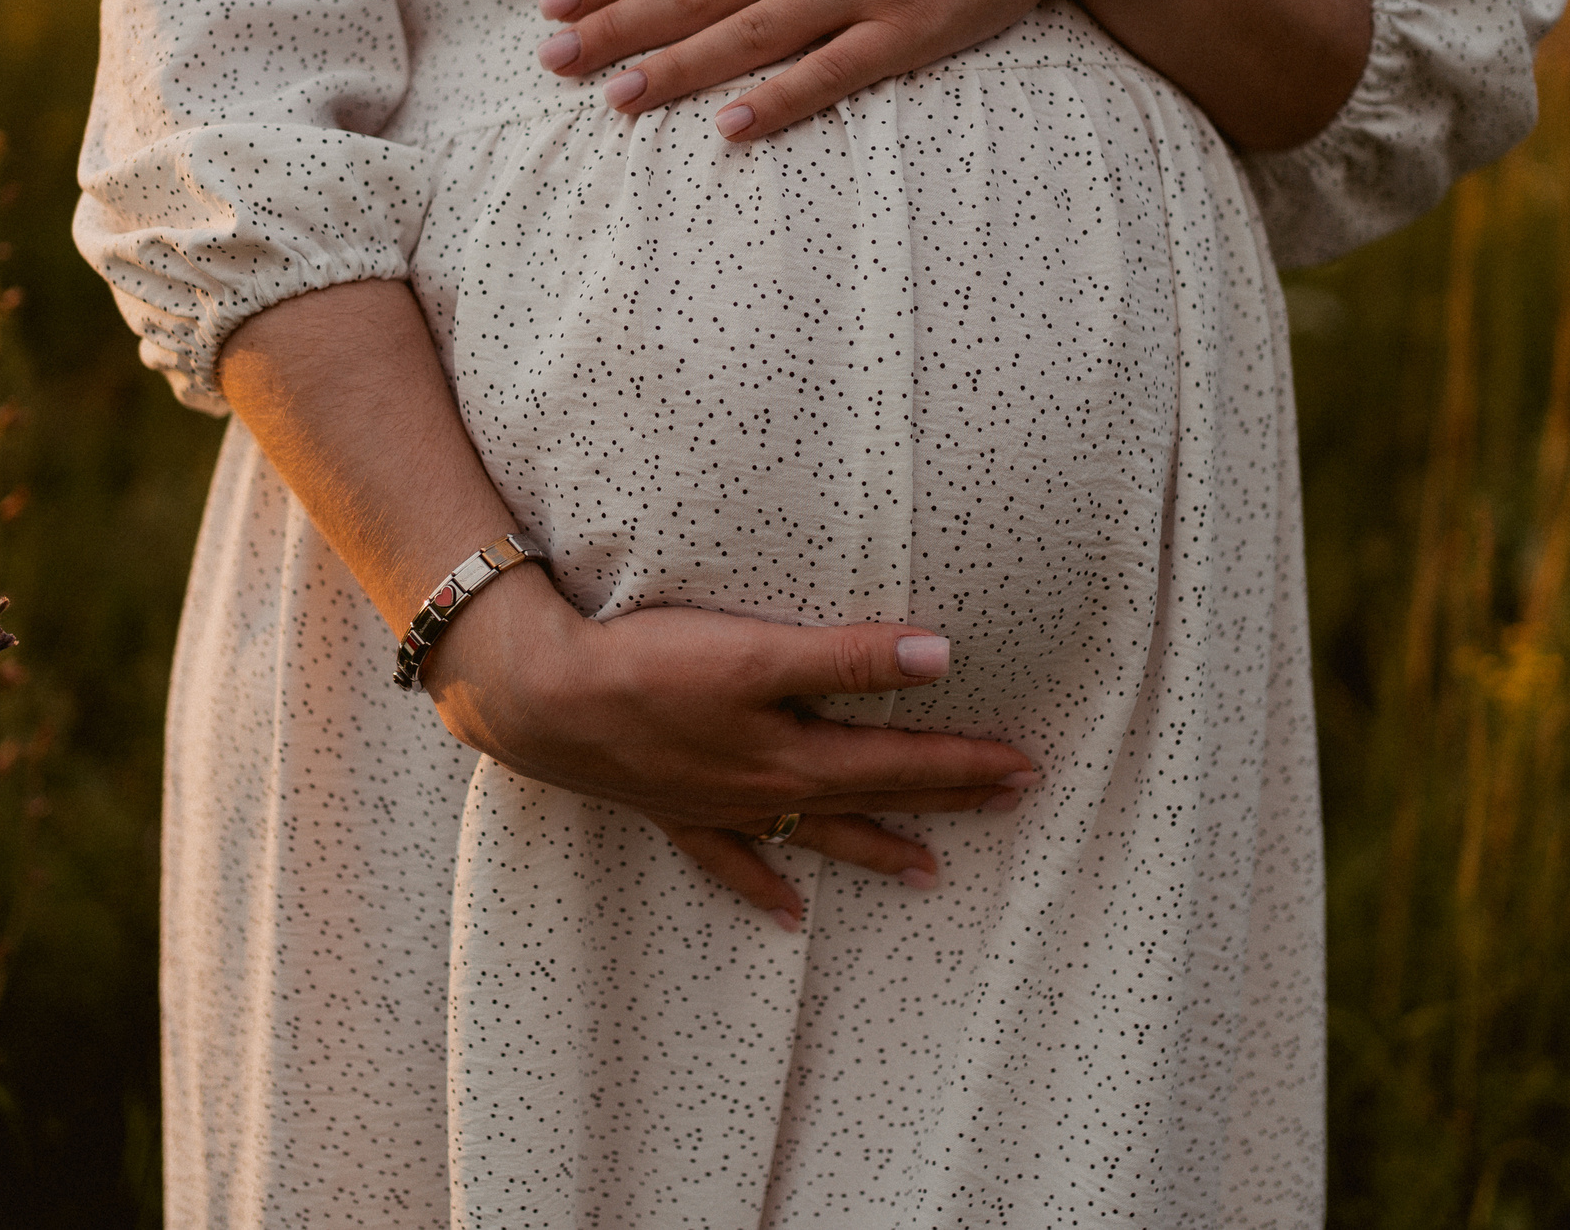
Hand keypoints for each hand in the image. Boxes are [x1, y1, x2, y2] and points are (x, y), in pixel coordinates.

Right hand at [426, 570, 1039, 925]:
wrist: (546, 700)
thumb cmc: (652, 667)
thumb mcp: (759, 653)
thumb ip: (849, 657)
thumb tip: (940, 656)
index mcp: (795, 754)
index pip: (902, 760)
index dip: (966, 763)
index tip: (1024, 767)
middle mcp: (768, 791)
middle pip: (873, 797)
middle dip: (944, 799)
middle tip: (1008, 803)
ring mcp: (722, 808)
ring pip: (817, 836)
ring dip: (875, 849)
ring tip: (928, 874)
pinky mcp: (676, 811)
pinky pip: (732, 863)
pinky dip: (763, 886)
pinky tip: (789, 915)